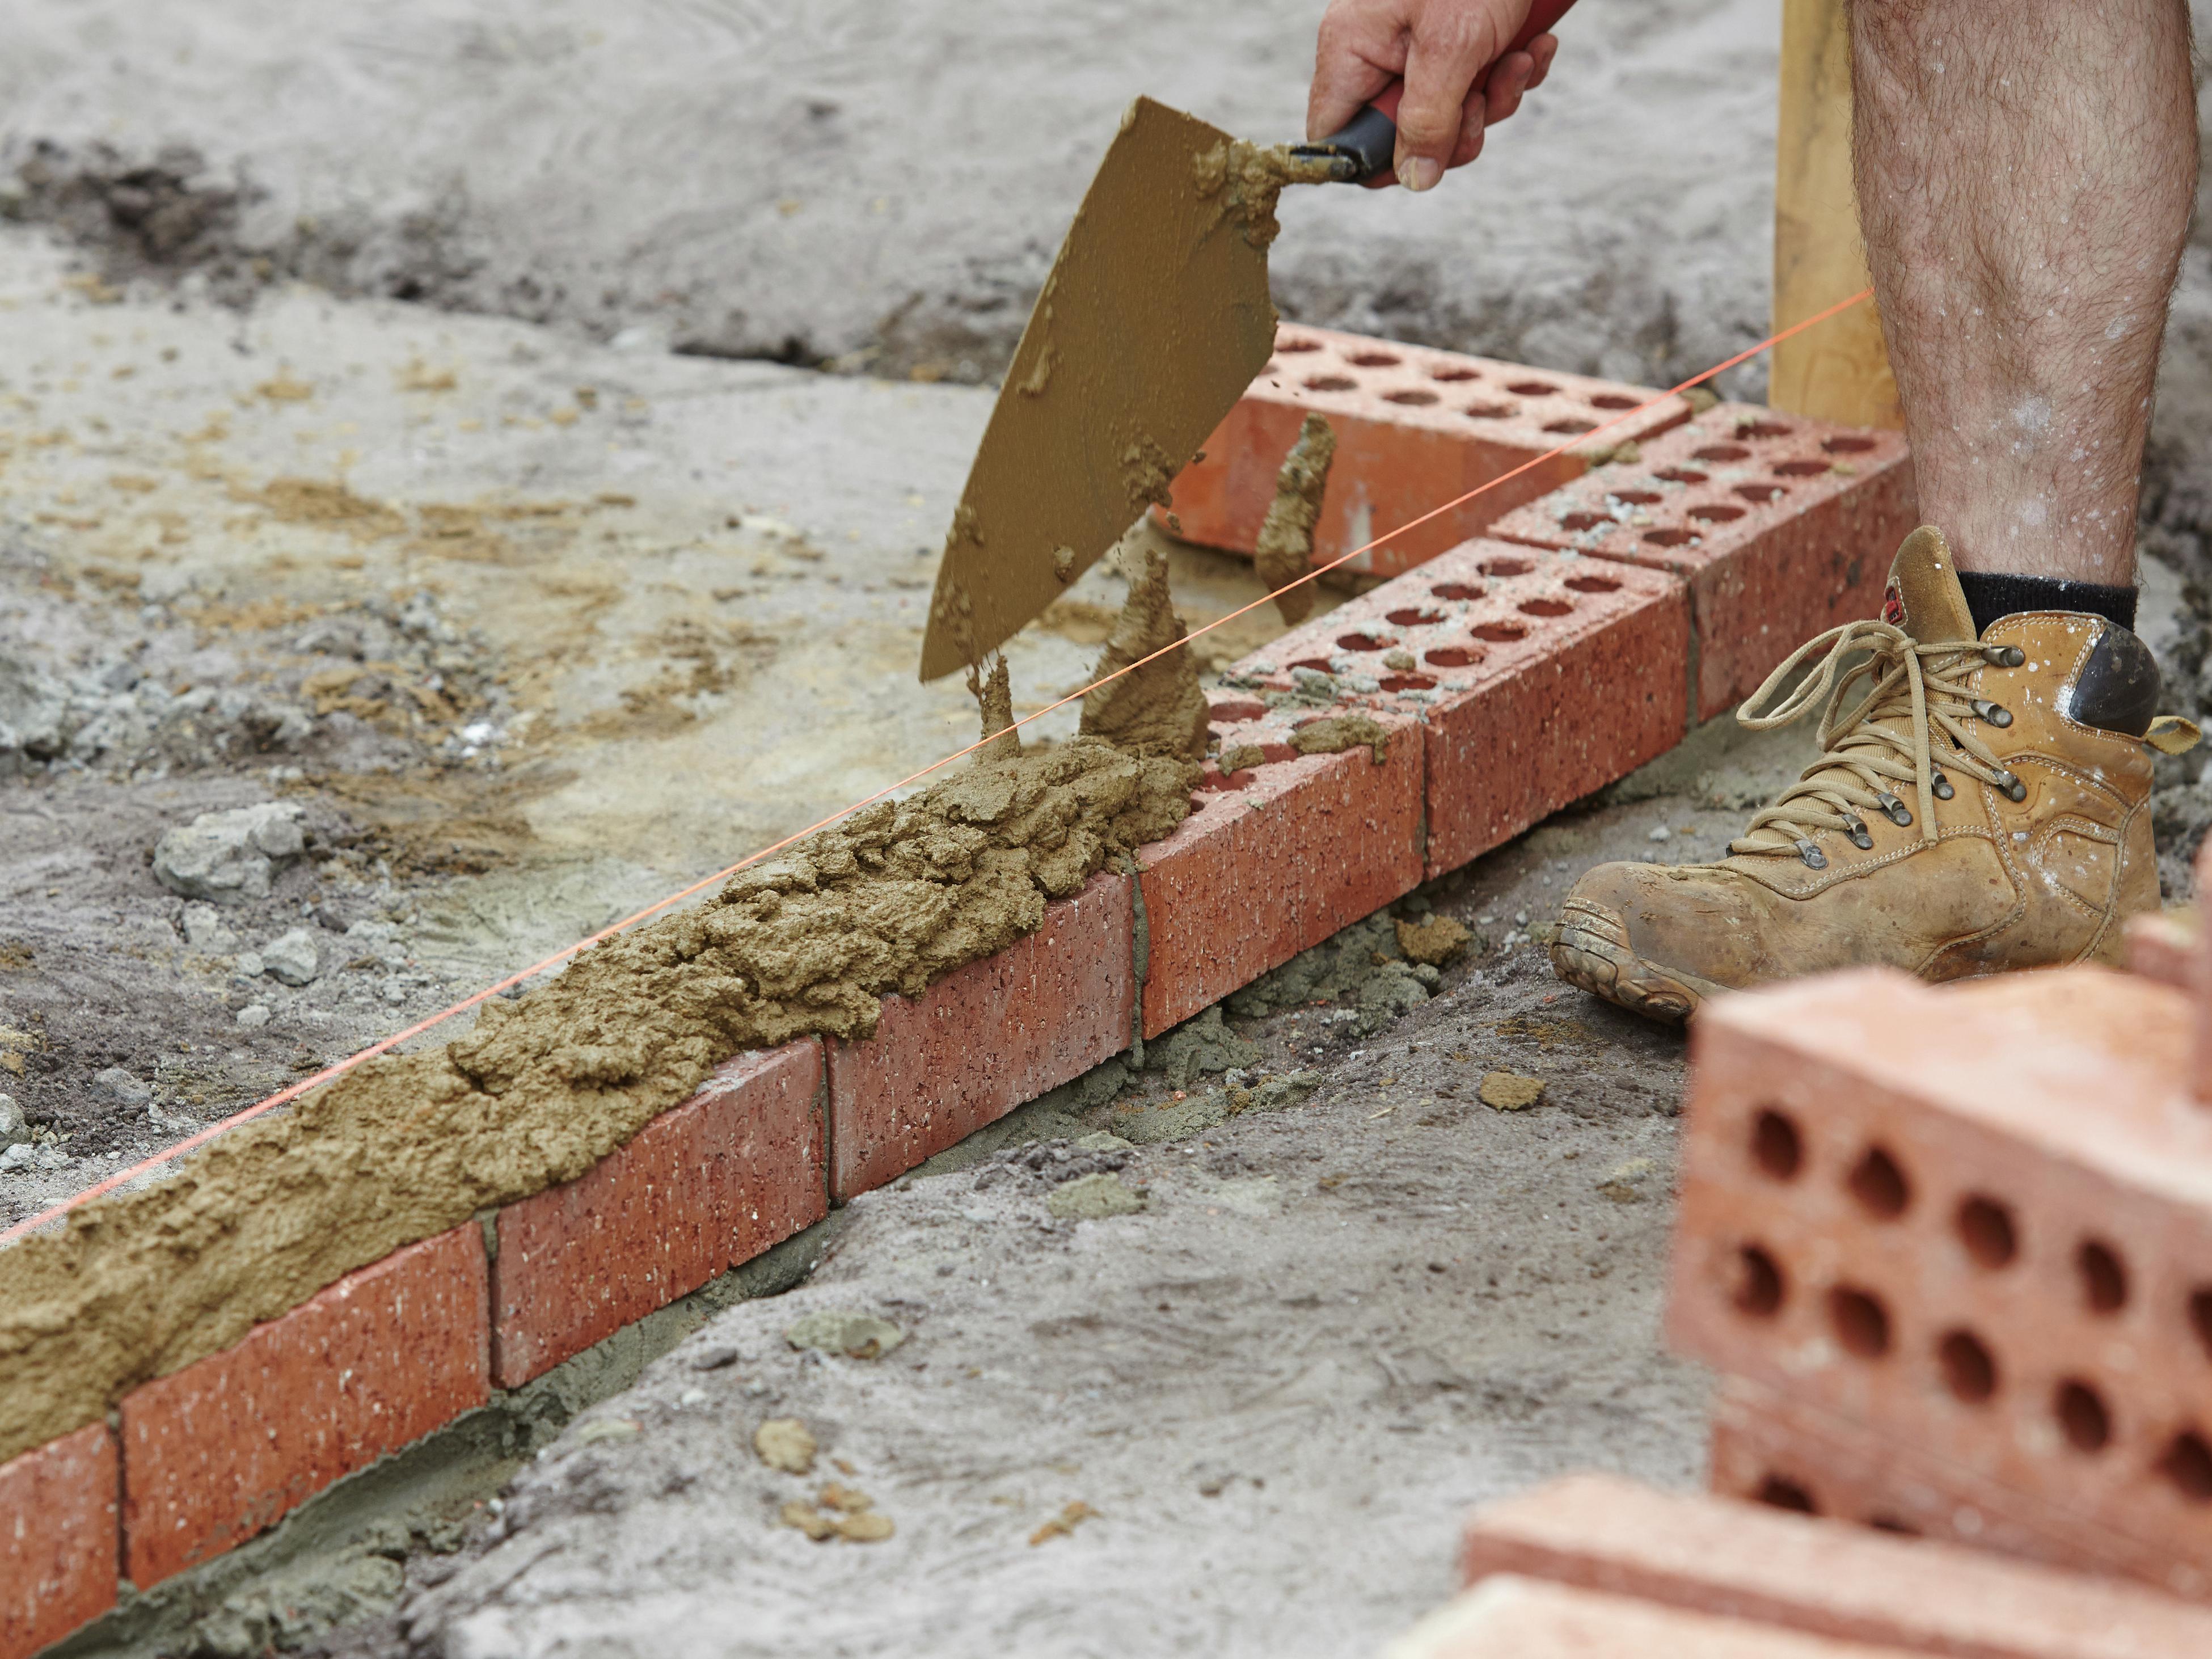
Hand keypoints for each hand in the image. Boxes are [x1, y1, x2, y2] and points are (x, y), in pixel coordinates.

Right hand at [1308, 0, 1560, 189]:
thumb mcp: (1451, 48)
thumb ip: (1427, 119)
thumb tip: (1414, 178)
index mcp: (1351, 49)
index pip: (1335, 135)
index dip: (1377, 160)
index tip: (1425, 156)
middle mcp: (1377, 51)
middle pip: (1400, 135)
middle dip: (1454, 131)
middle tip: (1482, 102)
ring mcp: (1417, 47)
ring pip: (1447, 116)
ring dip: (1492, 102)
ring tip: (1517, 62)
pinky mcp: (1458, 42)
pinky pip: (1476, 87)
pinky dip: (1508, 75)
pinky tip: (1530, 49)